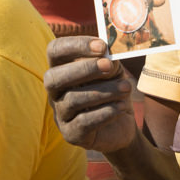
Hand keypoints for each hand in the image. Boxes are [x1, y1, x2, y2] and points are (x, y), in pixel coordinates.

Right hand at [43, 36, 136, 152]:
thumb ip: (108, 62)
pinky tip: (121, 107)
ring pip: (72, 100)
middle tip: (109, 66)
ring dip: (103, 91)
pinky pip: (83, 122)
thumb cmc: (112, 90)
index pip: (55, 50)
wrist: (121, 125)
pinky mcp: (71, 134)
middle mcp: (55, 91)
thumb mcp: (113, 72)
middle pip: (53, 77)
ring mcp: (60, 114)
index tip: (102, 46)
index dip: (75, 45)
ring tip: (126, 87)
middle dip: (83, 69)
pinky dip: (105, 112)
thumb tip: (108, 57)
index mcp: (61, 68)